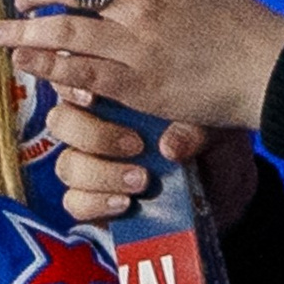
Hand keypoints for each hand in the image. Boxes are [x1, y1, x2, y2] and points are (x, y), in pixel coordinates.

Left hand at [0, 0, 283, 130]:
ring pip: (64, 30)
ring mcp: (139, 43)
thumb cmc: (238, 23)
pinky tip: (27, 63)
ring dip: (25, 30)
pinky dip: (48, 65)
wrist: (270, 67)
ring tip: (1, 33)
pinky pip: (81, 72)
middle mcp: (144, 0)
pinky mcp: (140, 84)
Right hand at [45, 100, 260, 226]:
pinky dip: (97, 202)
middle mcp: (94, 127)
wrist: (222, 186)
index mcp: (113, 94)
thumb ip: (192, 126)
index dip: (73, 85)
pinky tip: (126, 202)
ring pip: (67, 165)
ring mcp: (91, 166)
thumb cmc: (206, 139)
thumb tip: (171, 147)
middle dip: (93, 133)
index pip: (74, 80)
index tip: (92, 96)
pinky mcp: (94, 202)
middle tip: (135, 144)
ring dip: (102, 173)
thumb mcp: (208, 122)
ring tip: (142, 179)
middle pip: (61, 121)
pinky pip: (75, 202)